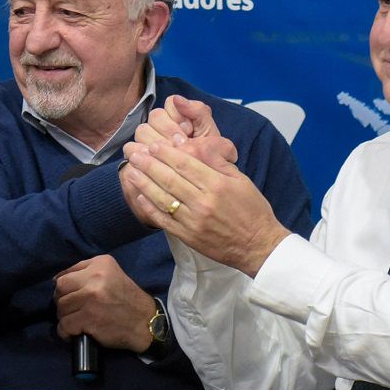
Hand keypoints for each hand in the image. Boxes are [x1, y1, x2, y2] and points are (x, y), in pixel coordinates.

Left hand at [53, 255, 153, 352]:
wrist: (145, 322)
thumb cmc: (127, 299)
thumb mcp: (111, 275)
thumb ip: (87, 273)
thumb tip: (56, 280)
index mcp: (101, 263)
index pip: (66, 274)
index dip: (64, 289)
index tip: (70, 297)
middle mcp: (95, 278)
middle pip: (60, 289)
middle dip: (63, 302)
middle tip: (73, 311)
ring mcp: (91, 298)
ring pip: (61, 308)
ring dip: (65, 318)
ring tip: (76, 322)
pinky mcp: (89, 318)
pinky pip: (64, 325)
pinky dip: (66, 332)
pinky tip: (75, 333)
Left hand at [123, 141, 289, 276]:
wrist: (258, 245)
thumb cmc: (252, 209)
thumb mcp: (241, 179)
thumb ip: (217, 162)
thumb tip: (194, 144)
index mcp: (217, 185)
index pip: (185, 163)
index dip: (165, 153)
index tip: (152, 144)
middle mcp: (203, 202)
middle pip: (169, 178)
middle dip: (149, 164)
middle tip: (134, 153)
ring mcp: (194, 221)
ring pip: (163, 198)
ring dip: (144, 183)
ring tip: (131, 170)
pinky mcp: (188, 237)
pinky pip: (164, 220)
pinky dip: (150, 208)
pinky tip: (139, 196)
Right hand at [134, 95, 236, 167]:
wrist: (199, 192)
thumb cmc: (208, 166)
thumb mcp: (214, 140)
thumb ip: (199, 114)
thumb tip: (178, 99)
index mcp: (180, 118)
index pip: (171, 103)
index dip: (178, 115)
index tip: (189, 130)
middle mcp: (161, 127)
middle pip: (155, 116)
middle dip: (169, 130)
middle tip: (181, 145)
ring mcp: (147, 141)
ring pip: (142, 131)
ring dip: (156, 143)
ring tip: (170, 157)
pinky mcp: (136, 157)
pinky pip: (131, 149)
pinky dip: (142, 155)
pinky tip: (155, 166)